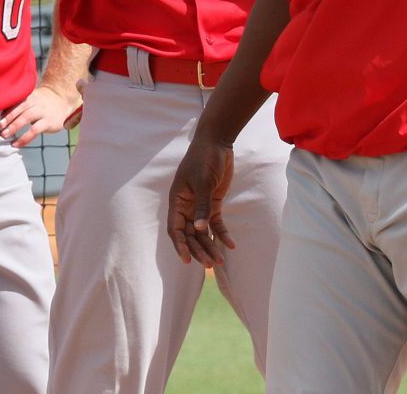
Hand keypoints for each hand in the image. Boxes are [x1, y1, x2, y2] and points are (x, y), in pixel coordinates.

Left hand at [0, 83, 83, 146]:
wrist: (61, 100)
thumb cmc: (40, 101)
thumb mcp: (30, 98)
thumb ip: (18, 105)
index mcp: (29, 96)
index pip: (16, 102)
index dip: (6, 110)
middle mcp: (36, 102)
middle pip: (21, 108)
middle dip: (8, 118)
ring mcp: (43, 112)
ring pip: (27, 118)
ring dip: (14, 127)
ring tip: (4, 135)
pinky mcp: (49, 122)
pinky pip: (35, 131)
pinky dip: (24, 138)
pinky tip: (17, 143)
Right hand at [166, 136, 236, 267]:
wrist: (217, 143)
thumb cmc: (204, 159)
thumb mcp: (203, 182)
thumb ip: (202, 206)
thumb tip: (199, 229)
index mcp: (177, 200)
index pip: (175, 228)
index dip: (180, 245)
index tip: (186, 260)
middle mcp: (186, 206)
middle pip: (189, 234)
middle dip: (198, 249)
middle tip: (210, 264)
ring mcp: (199, 205)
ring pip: (202, 232)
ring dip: (210, 245)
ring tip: (219, 261)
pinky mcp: (213, 203)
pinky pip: (215, 223)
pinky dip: (222, 234)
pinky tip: (231, 245)